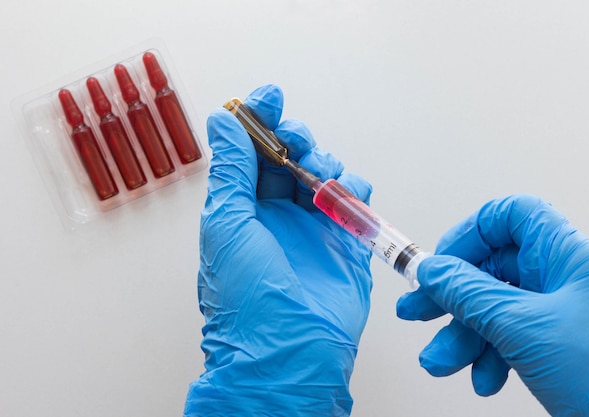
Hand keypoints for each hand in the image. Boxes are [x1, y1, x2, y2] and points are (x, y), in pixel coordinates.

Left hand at [184, 85, 372, 415]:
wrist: (289, 352)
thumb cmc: (247, 298)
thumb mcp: (227, 224)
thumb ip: (231, 170)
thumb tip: (224, 122)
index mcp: (242, 210)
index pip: (251, 153)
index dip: (260, 121)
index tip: (269, 96)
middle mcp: (276, 216)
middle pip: (290, 156)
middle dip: (295, 137)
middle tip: (296, 141)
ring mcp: (312, 228)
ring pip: (323, 173)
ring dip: (324, 161)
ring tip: (319, 173)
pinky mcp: (345, 242)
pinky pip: (354, 200)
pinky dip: (353, 187)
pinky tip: (345, 191)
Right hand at [396, 194, 588, 415]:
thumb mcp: (524, 328)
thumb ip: (470, 294)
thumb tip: (433, 270)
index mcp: (569, 256)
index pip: (511, 217)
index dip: (470, 234)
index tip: (439, 262)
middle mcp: (569, 279)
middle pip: (495, 269)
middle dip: (452, 296)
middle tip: (418, 311)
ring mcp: (567, 314)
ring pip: (499, 309)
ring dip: (465, 336)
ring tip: (442, 361)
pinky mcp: (564, 346)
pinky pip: (515, 337)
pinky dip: (492, 356)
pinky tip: (484, 378)